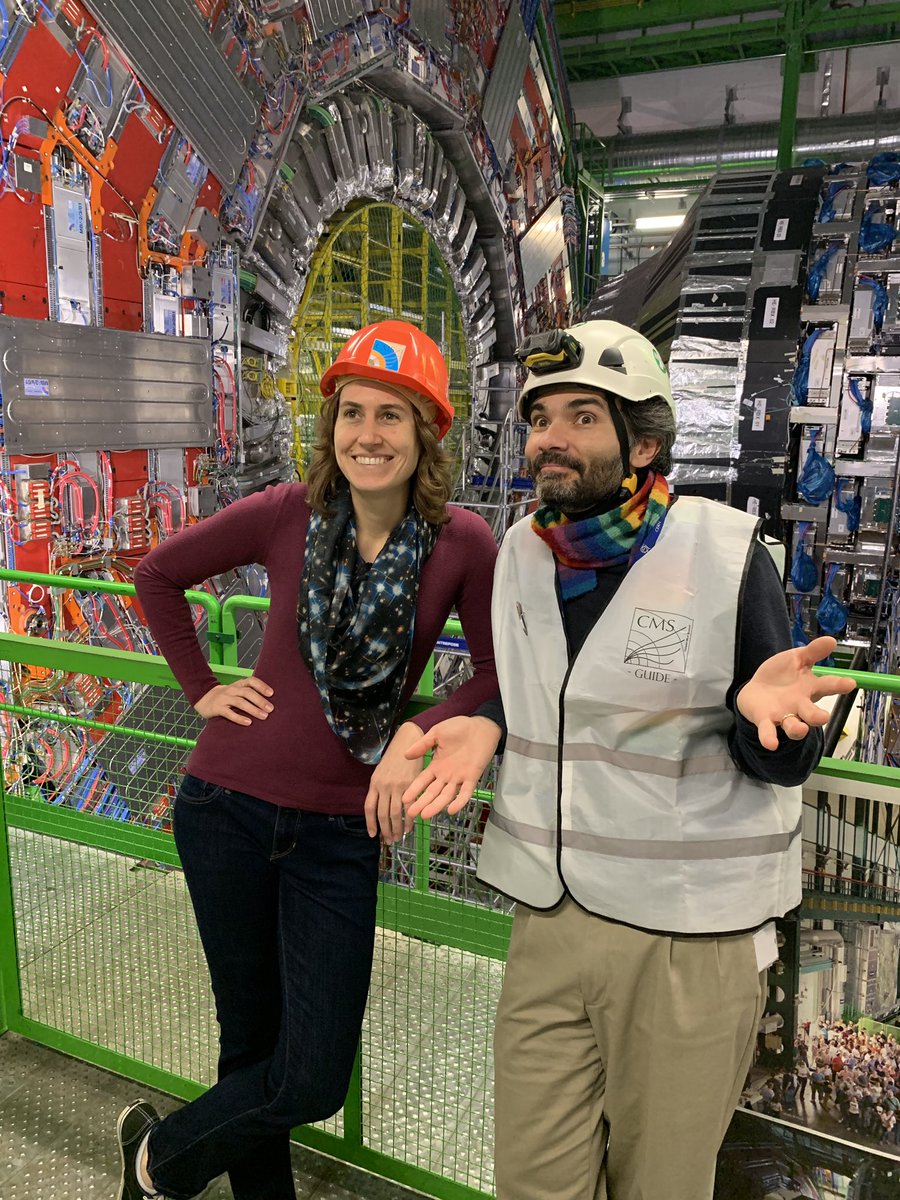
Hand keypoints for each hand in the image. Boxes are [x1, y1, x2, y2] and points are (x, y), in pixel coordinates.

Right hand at [194, 677, 272, 724]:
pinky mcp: (217, 708)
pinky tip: (248, 722)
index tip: (271, 693)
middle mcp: (232, 690)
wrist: (203, 698)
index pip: (251, 681)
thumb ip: (249, 693)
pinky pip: (229, 713)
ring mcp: (224, 698)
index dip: (262, 686)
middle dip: (260, 700)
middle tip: (271, 709)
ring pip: (240, 702)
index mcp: (238, 684)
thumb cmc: (226, 696)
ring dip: (253, 709)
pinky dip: (239, 718)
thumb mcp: (236, 691)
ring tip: (264, 716)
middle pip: (247, 692)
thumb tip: (268, 702)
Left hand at [364, 722, 424, 843]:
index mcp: (374, 783)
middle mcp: (384, 786)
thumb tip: (380, 806)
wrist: (408, 741)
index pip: (369, 808)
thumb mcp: (382, 771)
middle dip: (385, 830)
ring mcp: (397, 786)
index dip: (370, 823)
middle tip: (389, 841)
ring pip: (394, 813)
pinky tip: (410, 827)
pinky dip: (409, 819)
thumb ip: (379, 788)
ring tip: (398, 837)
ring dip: (396, 828)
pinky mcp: (411, 785)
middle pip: (382, 814)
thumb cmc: (395, 756)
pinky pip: (408, 807)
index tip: (373, 835)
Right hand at [401, 715, 501, 819]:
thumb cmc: (459, 728)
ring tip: (426, 815)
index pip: (422, 781)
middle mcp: (446, 775)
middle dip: (422, 802)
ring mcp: (459, 777)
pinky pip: (465, 792)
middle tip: (411, 813)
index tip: (405, 799)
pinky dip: (459, 801)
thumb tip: (406, 755)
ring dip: (436, 805)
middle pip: (432, 792)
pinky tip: (451, 810)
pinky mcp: (472, 777)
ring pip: (446, 795)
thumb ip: (422, 745)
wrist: (481, 726)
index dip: (414, 790)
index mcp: (437, 765)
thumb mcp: (436, 734)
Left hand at [736, 636, 855, 750]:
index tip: (850, 683)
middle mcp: (800, 706)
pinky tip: (771, 743)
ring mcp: (783, 715)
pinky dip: (769, 737)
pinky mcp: (766, 721)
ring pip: (794, 726)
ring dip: (798, 729)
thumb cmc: (781, 676)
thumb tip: (832, 640)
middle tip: (823, 717)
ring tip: (800, 728)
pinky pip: (768, 731)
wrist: (755, 691)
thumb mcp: (796, 659)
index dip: (838, 685)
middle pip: (812, 713)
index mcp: (809, 688)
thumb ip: (812, 652)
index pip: (826, 686)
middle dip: (817, 716)